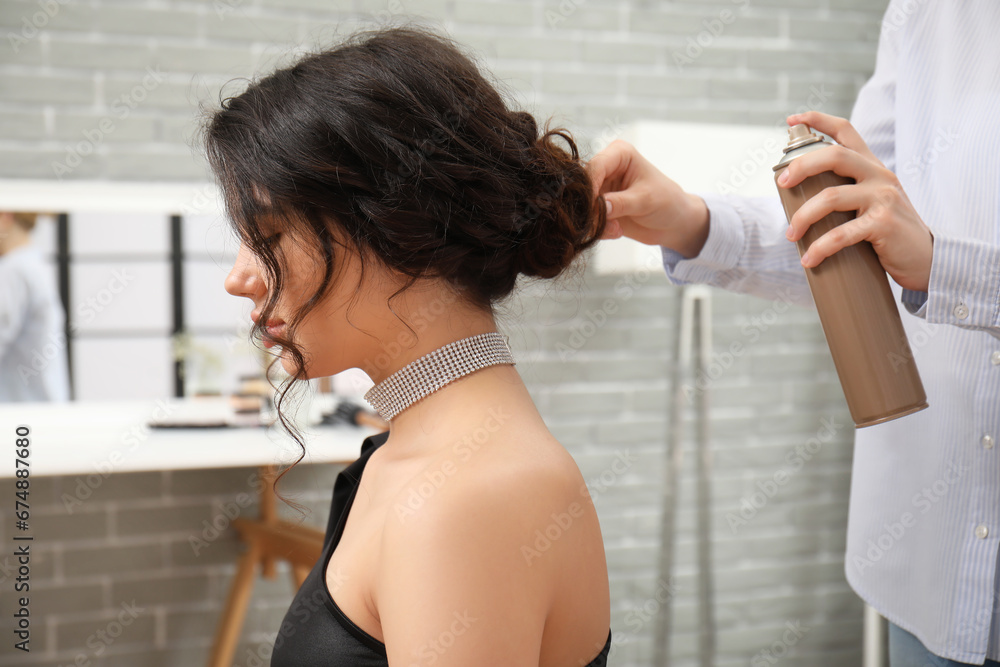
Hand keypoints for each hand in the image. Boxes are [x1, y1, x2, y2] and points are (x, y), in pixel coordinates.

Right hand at [586, 140, 710, 257]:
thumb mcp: (646, 200)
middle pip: (583, 186)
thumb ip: (620, 203)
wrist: (674, 223)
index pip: (595, 167)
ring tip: (616, 229)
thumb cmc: (667, 202)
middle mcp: (606, 168)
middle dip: (591, 209)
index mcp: (619, 154)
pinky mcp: (597, 207)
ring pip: (583, 205)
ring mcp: (600, 188)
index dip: (590, 187)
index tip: (593, 208)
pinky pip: (587, 219)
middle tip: (606, 224)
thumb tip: (596, 208)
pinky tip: (617, 231)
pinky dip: (599, 229)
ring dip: (596, 222)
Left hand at [780, 111, 933, 291]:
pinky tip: (810, 259)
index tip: (792, 119)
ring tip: (791, 236)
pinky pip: (841, 234)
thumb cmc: (889, 231)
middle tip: (781, 183)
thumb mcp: (873, 200)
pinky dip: (820, 248)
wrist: (925, 257)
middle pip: (834, 156)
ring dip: (802, 218)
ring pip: (830, 197)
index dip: (818, 120)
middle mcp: (878, 175)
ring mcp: (883, 197)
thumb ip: (848, 190)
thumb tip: (800, 197)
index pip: (846, 131)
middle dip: (801, 166)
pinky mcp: (883, 223)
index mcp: (871, 166)